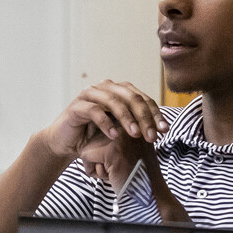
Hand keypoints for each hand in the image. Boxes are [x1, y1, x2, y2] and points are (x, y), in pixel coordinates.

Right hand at [35, 79, 168, 181]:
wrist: (67, 143)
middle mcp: (106, 88)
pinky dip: (106, 123)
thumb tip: (162, 128)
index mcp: (119, 91)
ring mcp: (90, 94)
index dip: (155, 114)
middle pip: (131, 97)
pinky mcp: (76, 105)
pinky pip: (94, 110)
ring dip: (127, 119)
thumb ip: (137, 124)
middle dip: (144, 117)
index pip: (143, 99)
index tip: (164, 130)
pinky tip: (113, 136)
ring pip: (114, 102)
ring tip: (135, 135)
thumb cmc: (96, 136)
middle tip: (151, 136)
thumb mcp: (120, 130)